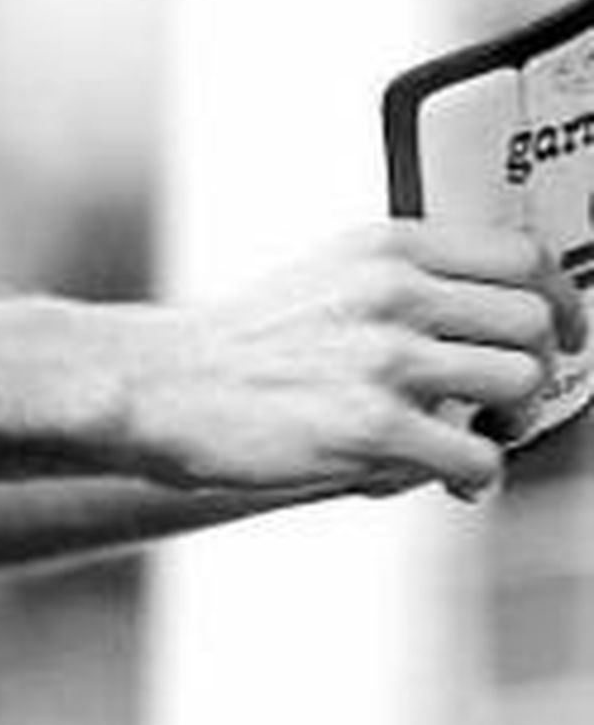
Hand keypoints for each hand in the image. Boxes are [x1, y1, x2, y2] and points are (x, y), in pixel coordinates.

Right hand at [115, 221, 583, 502]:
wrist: (170, 383)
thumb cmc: (249, 339)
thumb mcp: (331, 272)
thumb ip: (408, 281)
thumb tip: (496, 315)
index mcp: (386, 246)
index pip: (520, 253)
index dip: (562, 297)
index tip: (564, 328)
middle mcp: (394, 290)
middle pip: (535, 318)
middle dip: (541, 365)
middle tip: (512, 396)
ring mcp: (386, 357)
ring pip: (520, 383)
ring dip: (512, 421)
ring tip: (477, 436)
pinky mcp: (374, 427)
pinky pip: (479, 458)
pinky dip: (476, 477)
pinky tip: (447, 477)